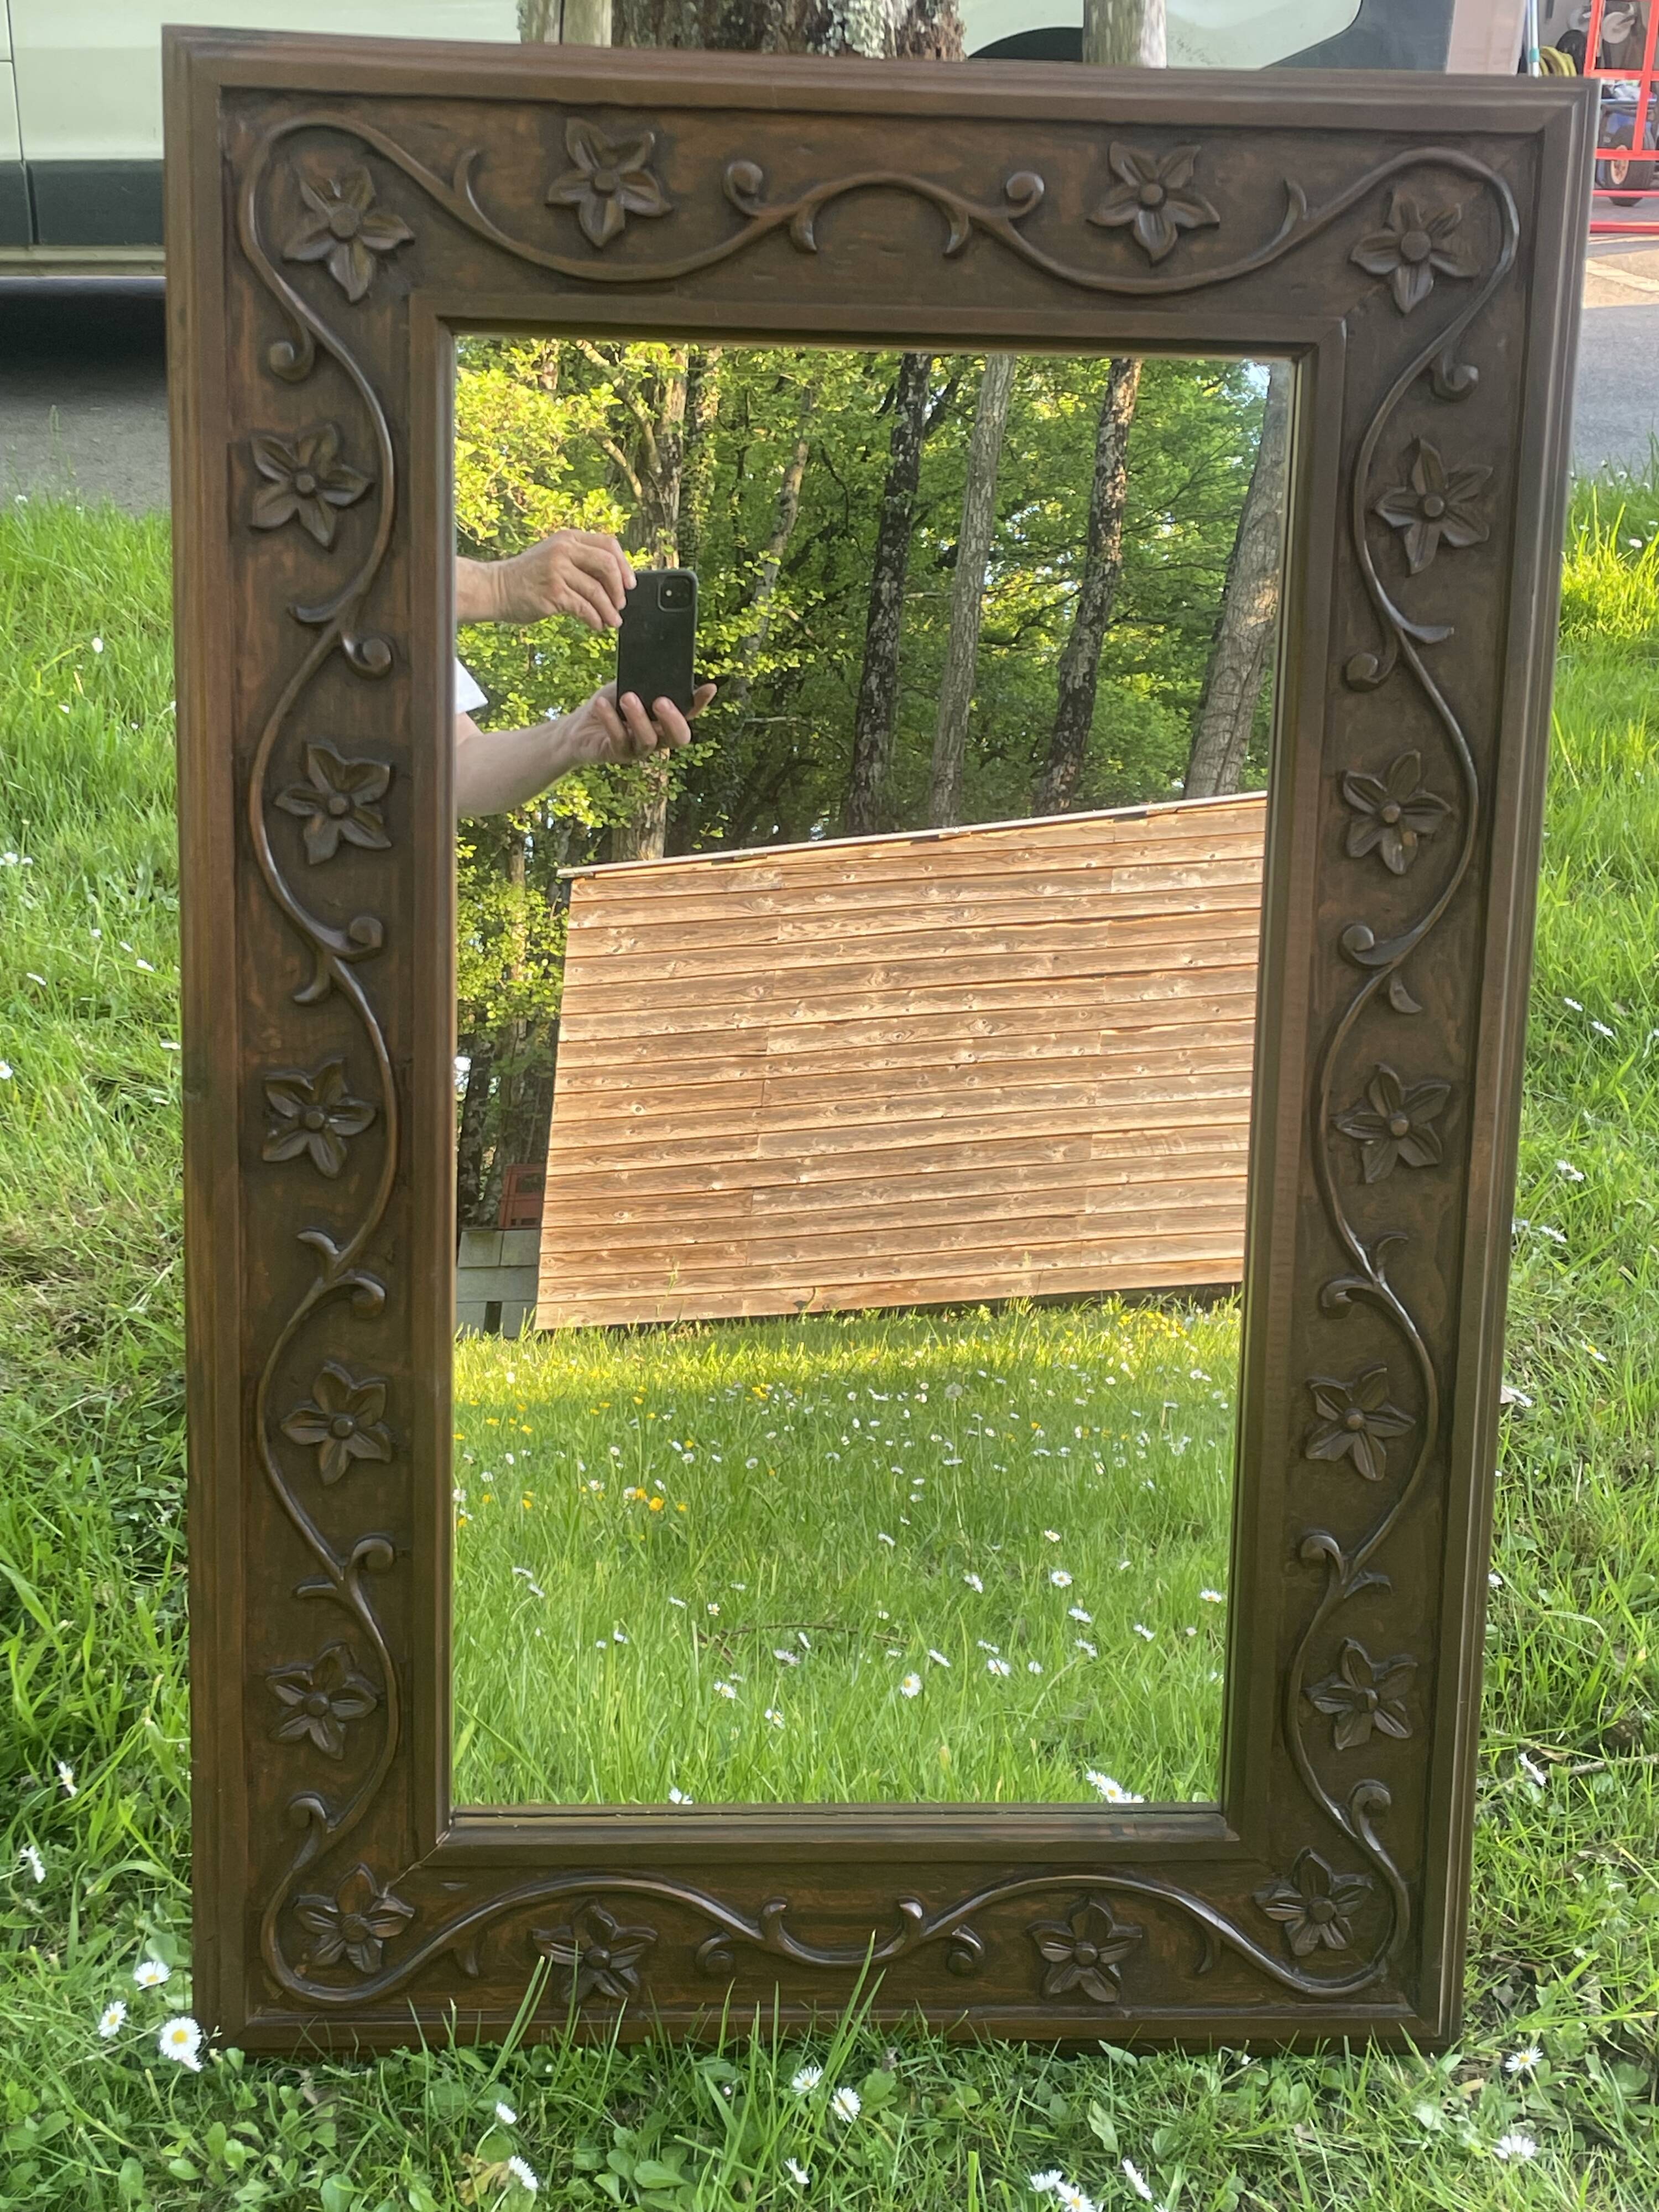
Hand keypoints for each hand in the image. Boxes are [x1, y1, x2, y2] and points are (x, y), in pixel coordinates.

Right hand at [479, 530, 635, 629]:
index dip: (624, 565)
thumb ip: (580, 562)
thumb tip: (614, 582)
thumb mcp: (555, 558)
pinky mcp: (553, 592)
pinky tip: (597, 625)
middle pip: (607, 565)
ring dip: (609, 610)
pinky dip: (595, 619)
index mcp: (568, 538)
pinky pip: (584, 607)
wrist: (497, 588)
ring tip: (613, 621)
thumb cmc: (528, 577)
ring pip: (597, 590)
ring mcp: (558, 570)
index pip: (608, 544)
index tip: (629, 584)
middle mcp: (564, 550)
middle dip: (619, 589)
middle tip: (621, 604)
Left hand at [557, 682, 716, 768]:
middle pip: (679, 738)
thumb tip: (659, 664)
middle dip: (673, 720)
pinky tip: (601, 704)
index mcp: (665, 720)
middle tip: (661, 701)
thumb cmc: (609, 704)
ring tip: (627, 697)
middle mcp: (658, 738)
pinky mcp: (618, 754)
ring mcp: (639, 749)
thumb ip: (644, 681)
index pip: (690, 714)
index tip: (709, 687)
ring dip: (638, 718)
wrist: (579, 727)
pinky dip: (610, 720)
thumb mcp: (628, 686)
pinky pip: (619, 739)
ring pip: (648, 740)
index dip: (701, 704)